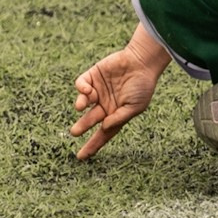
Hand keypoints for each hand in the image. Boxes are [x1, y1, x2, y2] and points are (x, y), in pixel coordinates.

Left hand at [69, 25, 169, 160]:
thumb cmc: (143, 85)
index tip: (81, 156)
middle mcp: (105, 104)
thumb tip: (103, 127)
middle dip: (82, 126)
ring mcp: (98, 90)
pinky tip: (87, 90)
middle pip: (90, 119)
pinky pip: (81, 84)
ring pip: (83, 102)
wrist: (142, 61)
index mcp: (115, 114)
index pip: (102, 133)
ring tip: (81, 106)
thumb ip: (119, 118)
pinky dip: (81, 88)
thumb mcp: (135, 106)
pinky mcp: (93, 75)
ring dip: (80, 105)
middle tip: (74, 132)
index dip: (92, 145)